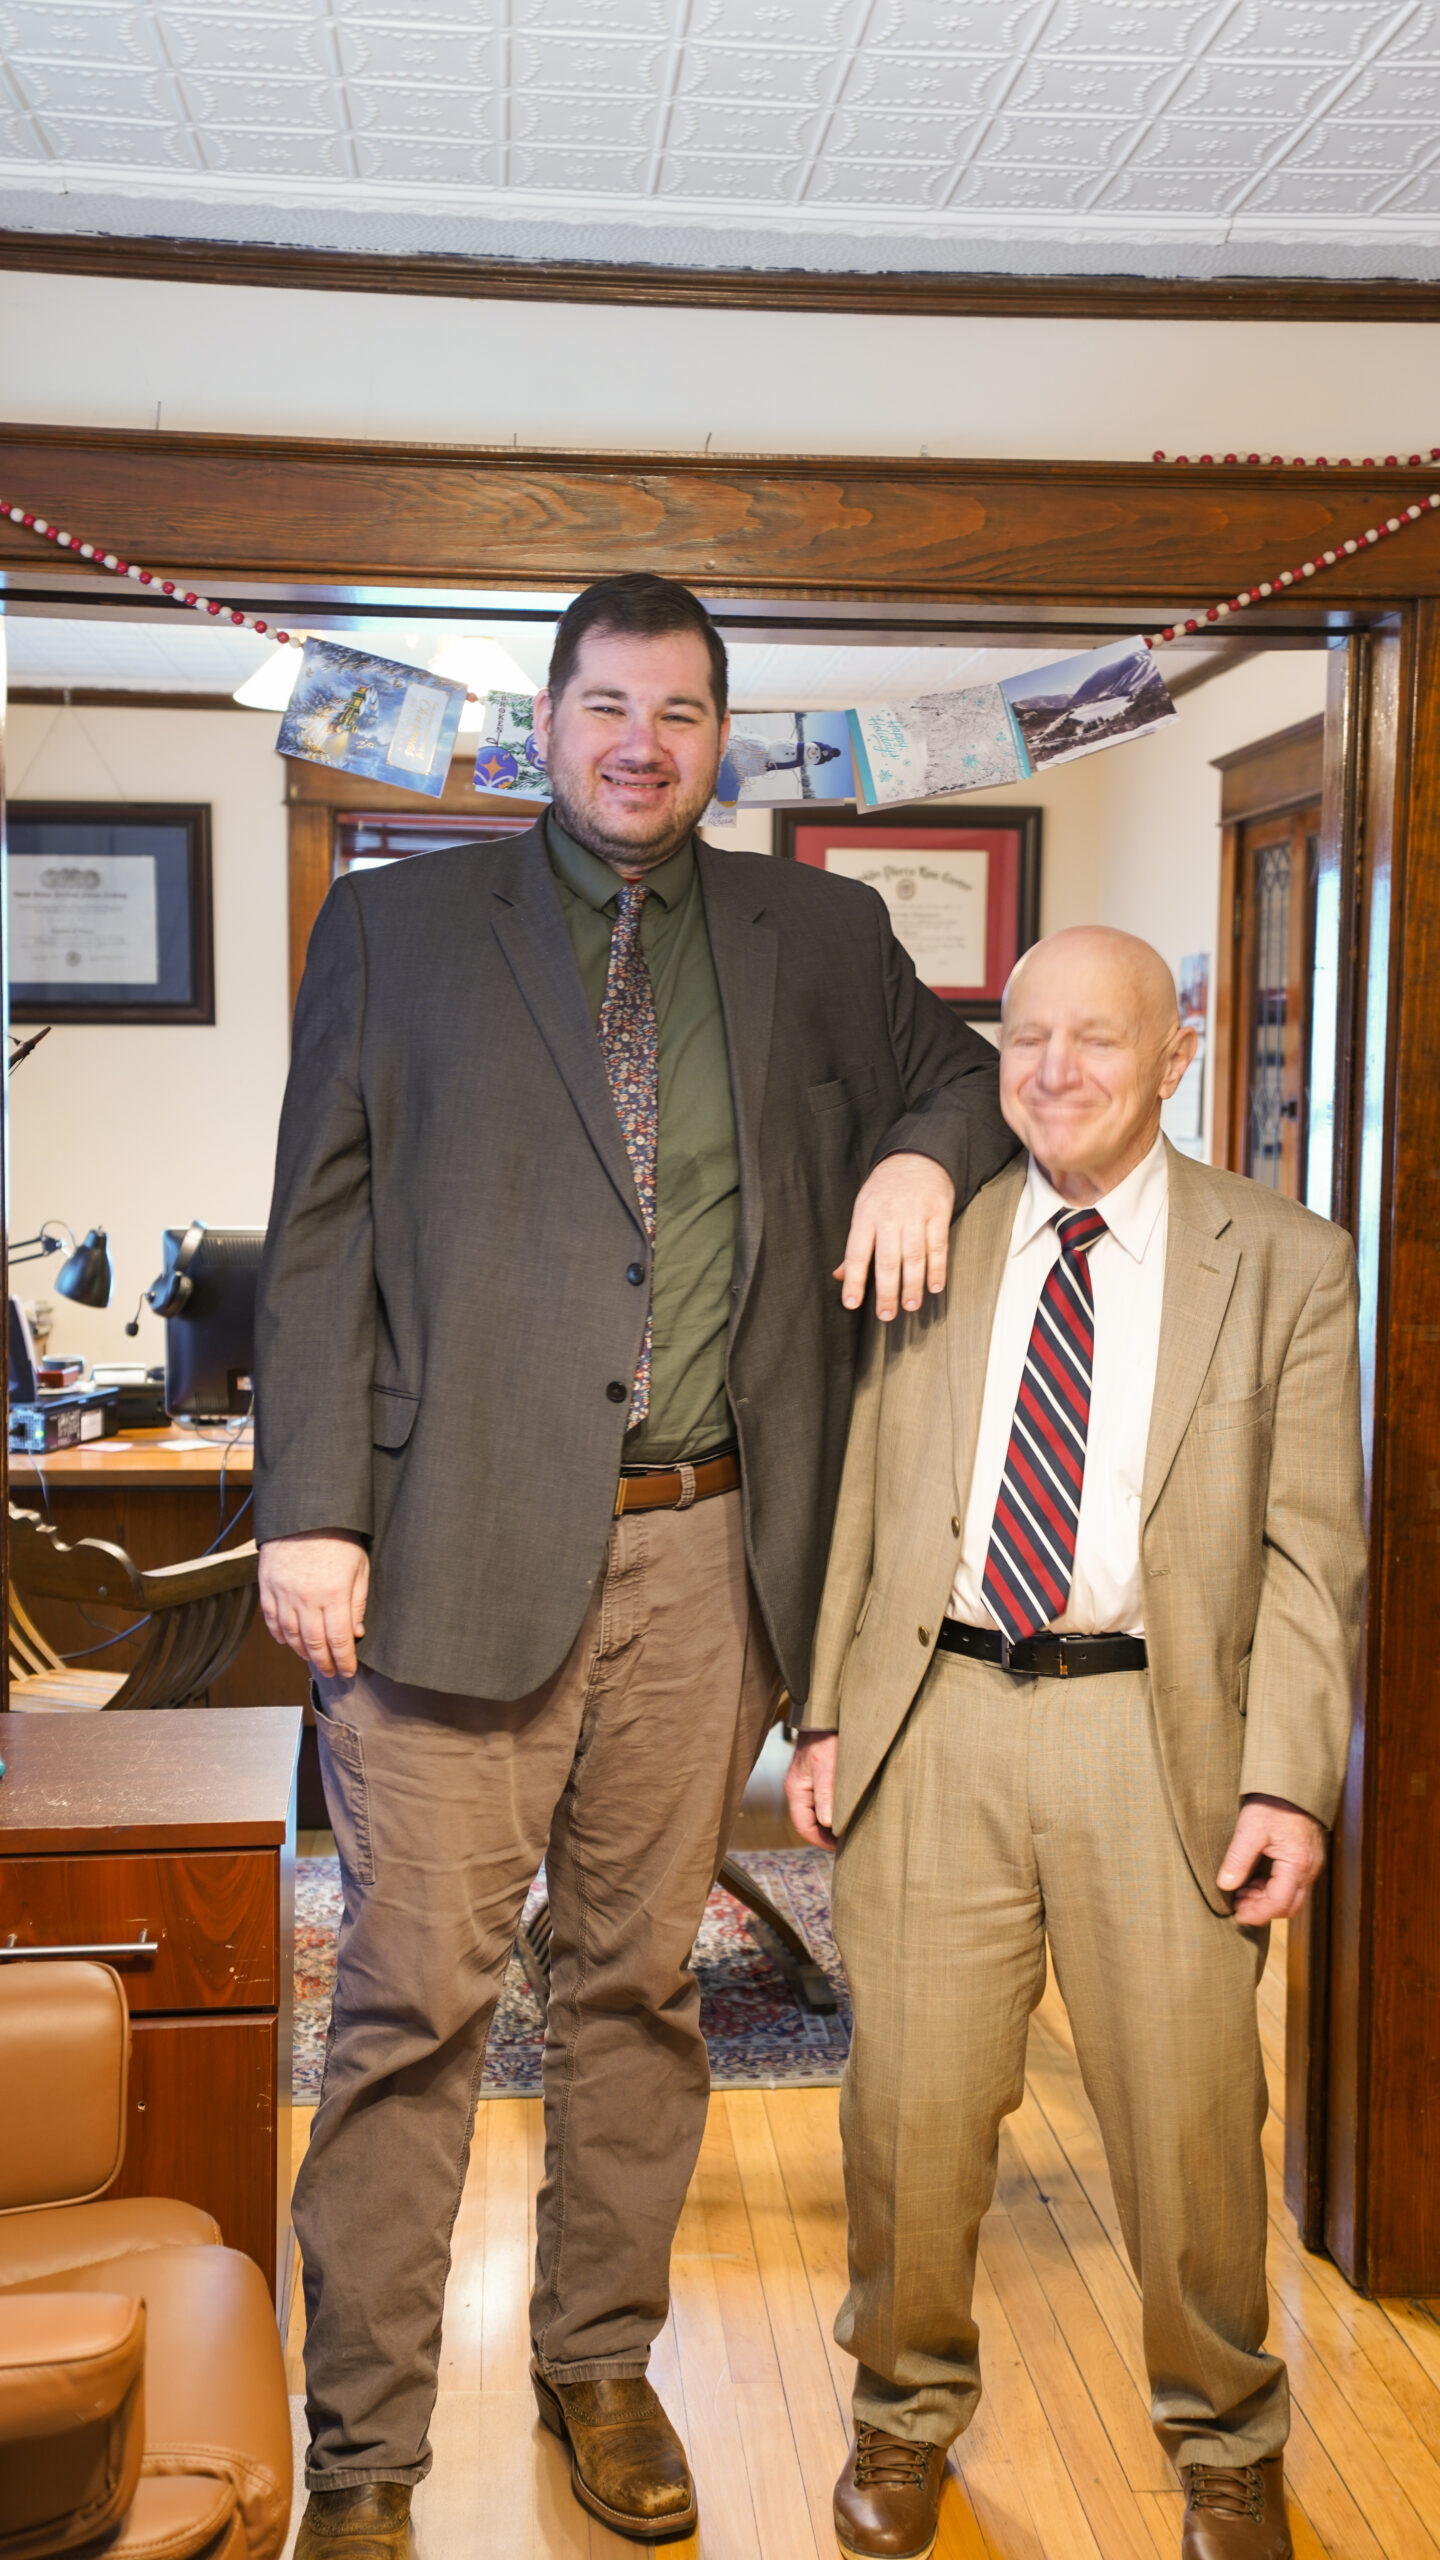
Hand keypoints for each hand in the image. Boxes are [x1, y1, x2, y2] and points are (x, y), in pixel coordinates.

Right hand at [258, 1532, 369, 1678]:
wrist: (305, 1512)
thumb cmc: (338, 1537)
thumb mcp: (359, 1567)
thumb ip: (358, 1602)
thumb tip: (356, 1633)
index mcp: (334, 1594)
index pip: (339, 1640)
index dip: (344, 1660)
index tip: (348, 1671)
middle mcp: (307, 1599)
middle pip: (314, 1643)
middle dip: (324, 1663)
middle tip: (331, 1672)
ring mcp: (284, 1593)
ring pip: (291, 1635)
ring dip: (302, 1652)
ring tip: (312, 1660)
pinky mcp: (267, 1586)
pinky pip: (271, 1619)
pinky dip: (279, 1634)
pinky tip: (288, 1642)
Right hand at [785, 1730, 838, 1849]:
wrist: (826, 1714)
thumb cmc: (825, 1738)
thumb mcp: (826, 1767)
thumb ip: (826, 1794)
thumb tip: (828, 1823)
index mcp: (796, 1790)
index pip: (803, 1827)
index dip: (820, 1842)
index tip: (840, 1848)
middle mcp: (798, 1789)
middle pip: (809, 1822)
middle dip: (827, 1836)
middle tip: (848, 1843)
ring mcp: (806, 1783)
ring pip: (816, 1812)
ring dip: (831, 1823)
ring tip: (850, 1829)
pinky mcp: (817, 1776)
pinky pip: (823, 1801)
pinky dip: (834, 1810)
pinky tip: (848, 1811)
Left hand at [836, 1152, 955, 1320]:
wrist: (917, 1156)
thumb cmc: (885, 1189)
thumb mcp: (863, 1209)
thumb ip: (855, 1244)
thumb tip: (839, 1275)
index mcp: (865, 1216)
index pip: (856, 1254)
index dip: (853, 1280)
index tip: (851, 1304)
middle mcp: (889, 1216)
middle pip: (886, 1260)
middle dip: (886, 1291)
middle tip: (886, 1315)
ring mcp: (915, 1214)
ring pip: (913, 1256)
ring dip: (912, 1285)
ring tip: (910, 1306)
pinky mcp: (938, 1213)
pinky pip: (938, 1245)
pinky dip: (937, 1268)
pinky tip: (934, 1286)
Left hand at [1217, 1794, 1326, 1924]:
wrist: (1292, 1783)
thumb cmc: (1273, 1802)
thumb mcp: (1250, 1828)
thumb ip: (1238, 1859)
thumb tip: (1225, 1885)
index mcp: (1298, 1863)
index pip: (1279, 1903)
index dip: (1257, 1913)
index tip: (1237, 1914)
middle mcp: (1310, 1868)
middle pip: (1290, 1906)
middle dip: (1263, 1910)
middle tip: (1238, 1905)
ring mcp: (1311, 1864)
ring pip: (1293, 1897)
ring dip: (1268, 1901)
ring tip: (1243, 1892)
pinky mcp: (1307, 1859)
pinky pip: (1294, 1885)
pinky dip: (1275, 1889)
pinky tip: (1256, 1880)